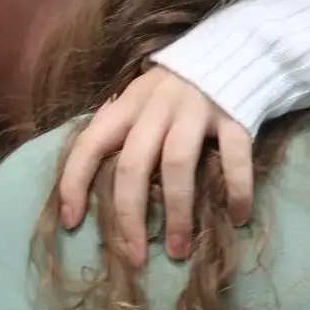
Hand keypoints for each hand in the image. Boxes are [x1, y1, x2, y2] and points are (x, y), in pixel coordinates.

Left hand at [55, 66, 253, 262]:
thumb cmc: (175, 93)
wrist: (233, 53)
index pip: (89, 144)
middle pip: (133, 165)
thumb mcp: (138, 104)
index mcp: (125, 105)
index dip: (74, 182)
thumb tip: (93, 194)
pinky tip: (237, 217)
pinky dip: (237, 189)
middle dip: (129, 217)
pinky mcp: (233, 115)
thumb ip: (121, 137)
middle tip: (135, 257)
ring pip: (177, 164)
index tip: (72, 222)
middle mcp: (155, 106)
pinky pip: (234, 157)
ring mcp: (195, 109)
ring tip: (180, 251)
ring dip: (178, 213)